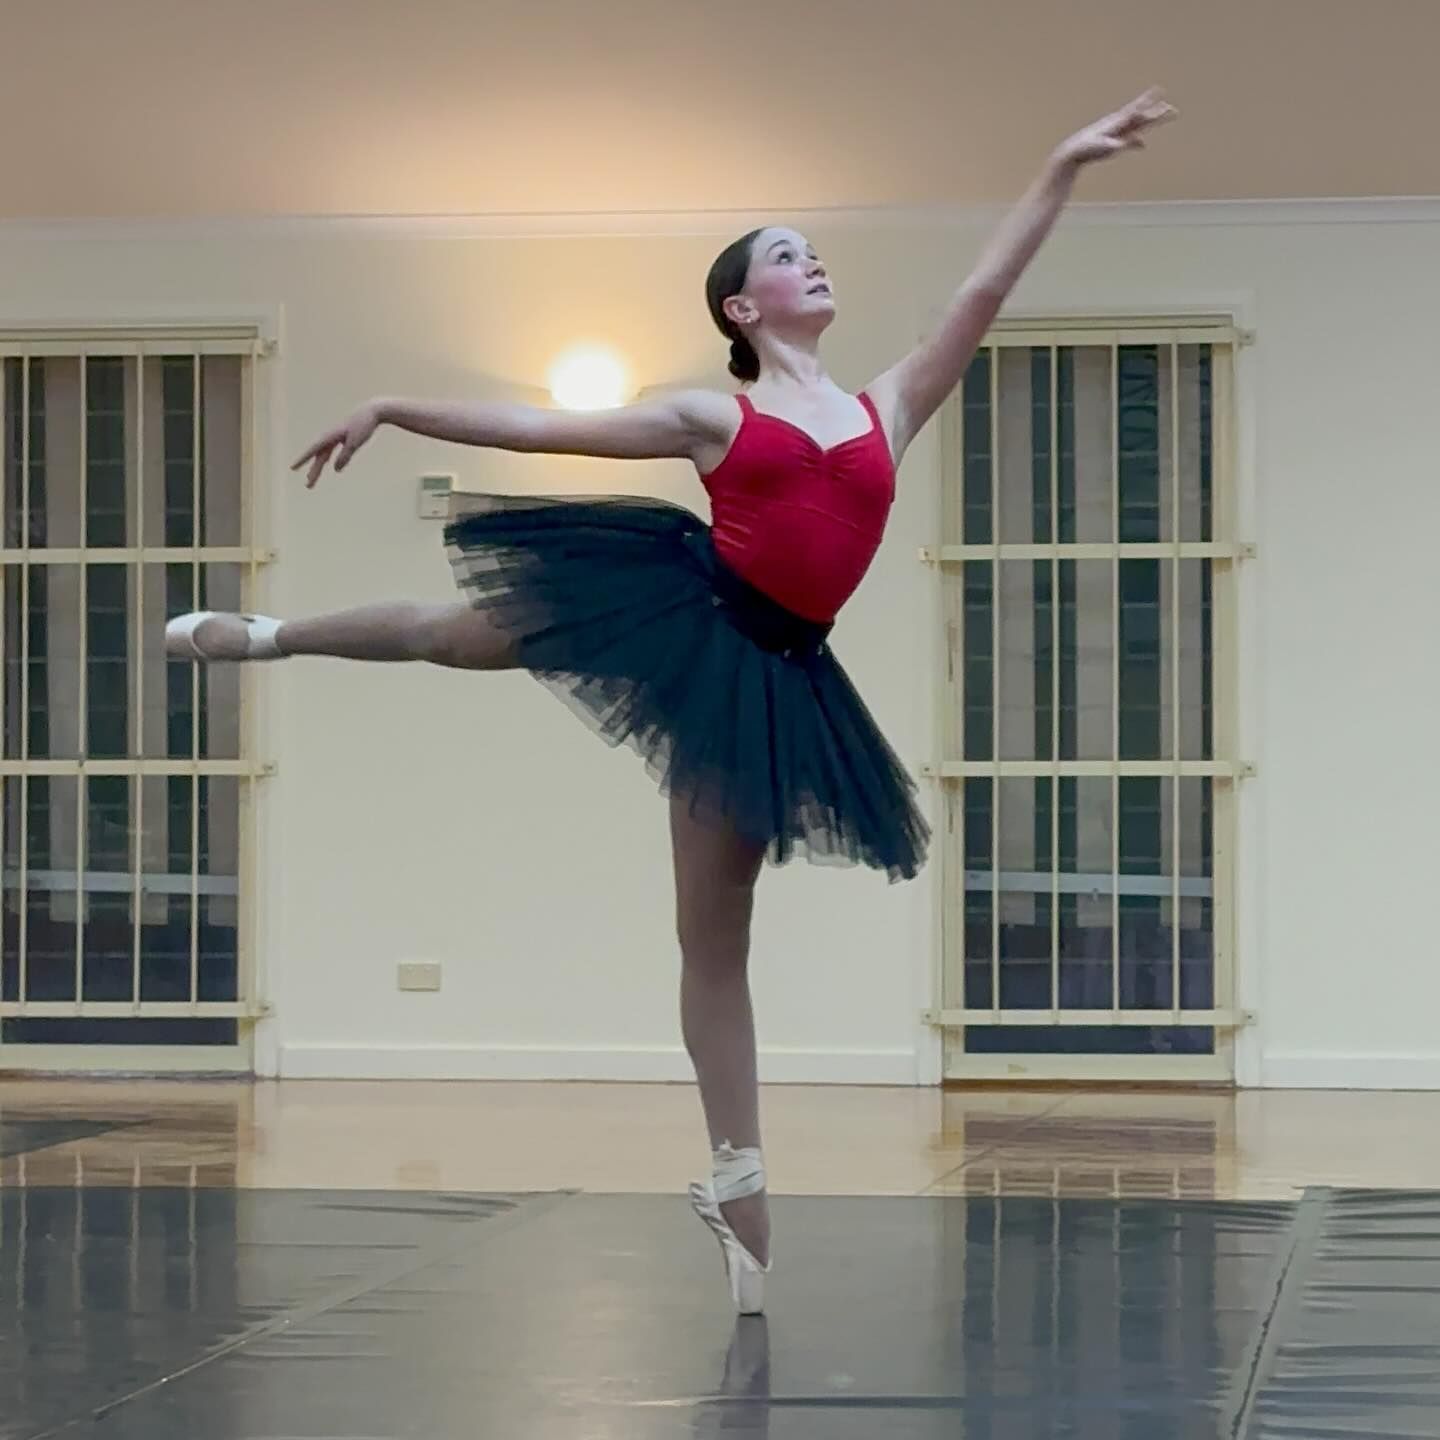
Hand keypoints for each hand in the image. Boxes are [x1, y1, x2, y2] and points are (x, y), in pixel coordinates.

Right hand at [291, 400, 383, 487]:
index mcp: (330, 436)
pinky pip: (331, 451)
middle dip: (313, 471)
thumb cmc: (363, 425)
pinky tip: (328, 465)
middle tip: (308, 486)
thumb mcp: (355, 443)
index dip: (302, 459)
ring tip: (312, 480)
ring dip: (318, 467)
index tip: (292, 468)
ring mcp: (335, 437)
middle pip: (319, 457)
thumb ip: (345, 456)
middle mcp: (329, 437)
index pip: (313, 450)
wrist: (372, 411)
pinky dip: (327, 458)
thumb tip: (336, 469)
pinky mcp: (342, 438)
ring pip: (324, 455)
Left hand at [1052, 88, 1175, 168]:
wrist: (1072, 152)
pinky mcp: (1113, 143)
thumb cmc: (1085, 148)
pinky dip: (1137, 142)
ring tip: (1163, 116)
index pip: (1137, 111)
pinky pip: (1129, 141)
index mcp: (1116, 123)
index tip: (1159, 91)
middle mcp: (1118, 125)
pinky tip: (1143, 145)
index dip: (1148, 101)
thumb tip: (1129, 144)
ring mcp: (1117, 134)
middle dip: (1157, 113)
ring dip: (1150, 122)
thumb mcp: (1102, 146)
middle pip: (1142, 118)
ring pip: (1138, 126)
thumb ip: (1117, 144)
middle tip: (1172, 109)